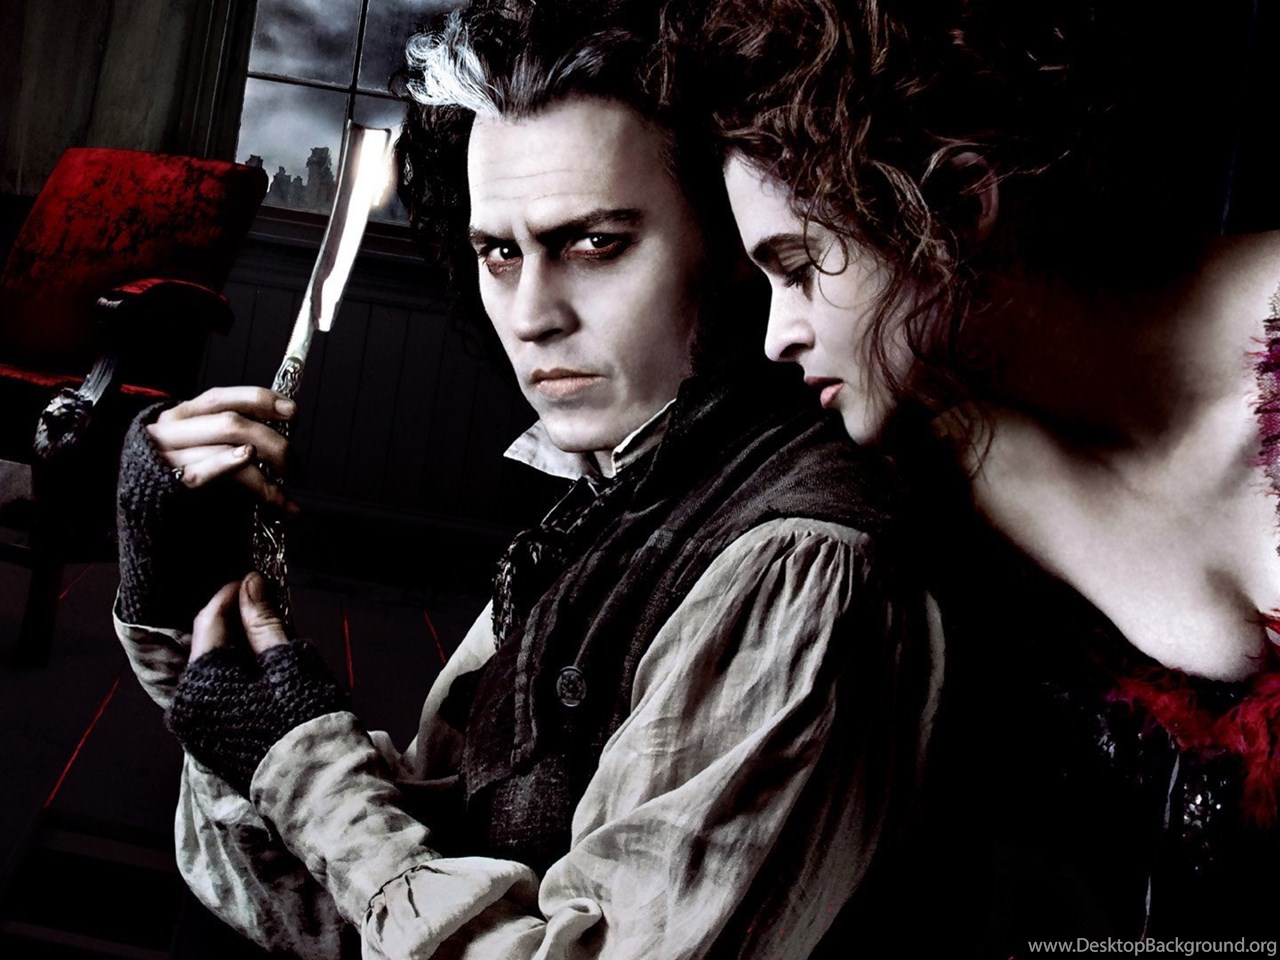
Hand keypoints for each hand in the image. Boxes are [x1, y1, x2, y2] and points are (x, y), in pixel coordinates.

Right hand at [148, 386, 297, 512]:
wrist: (140, 509)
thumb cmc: (182, 477)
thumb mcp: (203, 445)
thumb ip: (232, 432)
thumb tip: (282, 424)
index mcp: (182, 414)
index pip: (223, 398)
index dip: (260, 401)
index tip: (292, 413)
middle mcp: (171, 429)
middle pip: (231, 424)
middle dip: (274, 444)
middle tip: (296, 470)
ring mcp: (166, 455)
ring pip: (225, 448)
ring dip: (266, 477)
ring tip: (286, 497)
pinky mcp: (167, 483)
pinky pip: (204, 474)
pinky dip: (235, 475)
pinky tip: (264, 491)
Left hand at [167, 573, 348, 794]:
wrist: (317, 785)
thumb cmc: (305, 719)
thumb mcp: (288, 662)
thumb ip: (263, 622)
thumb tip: (250, 583)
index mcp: (200, 684)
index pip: (209, 623)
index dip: (232, 596)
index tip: (254, 579)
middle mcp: (186, 707)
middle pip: (206, 648)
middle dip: (234, 624)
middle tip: (265, 606)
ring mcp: (195, 729)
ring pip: (212, 672)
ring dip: (237, 651)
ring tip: (268, 636)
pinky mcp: (209, 743)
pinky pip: (215, 695)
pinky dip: (235, 677)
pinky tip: (262, 670)